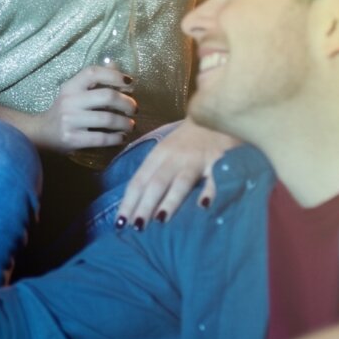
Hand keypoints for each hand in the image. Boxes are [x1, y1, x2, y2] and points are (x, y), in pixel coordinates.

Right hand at [28, 65, 135, 154]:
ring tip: (130, 125)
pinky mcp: (73, 139)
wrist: (43, 133)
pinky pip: (101, 138)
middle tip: (134, 109)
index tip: (129, 82)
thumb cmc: (65, 110)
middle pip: (107, 96)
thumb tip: (116, 66)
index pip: (93, 72)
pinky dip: (116, 138)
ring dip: (125, 123)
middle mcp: (69, 101)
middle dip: (127, 103)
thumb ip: (95, 80)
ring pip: (107, 119)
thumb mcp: (76, 92)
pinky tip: (121, 137)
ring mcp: (70, 120)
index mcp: (71, 86)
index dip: (114, 75)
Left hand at [115, 120, 238, 228]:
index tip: (120, 223)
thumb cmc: (189, 138)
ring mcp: (197, 159)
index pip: (139, 181)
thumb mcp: (167, 150)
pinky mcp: (219, 159)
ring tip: (160, 220)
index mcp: (158, 155)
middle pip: (156, 183)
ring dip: (170, 201)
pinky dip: (209, 191)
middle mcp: (174, 157)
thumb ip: (156, 171)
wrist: (216, 112)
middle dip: (144, 205)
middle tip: (136, 227)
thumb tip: (138, 201)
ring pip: (180, 181)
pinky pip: (215, 177)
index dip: (128, 201)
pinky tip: (204, 206)